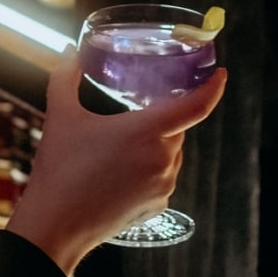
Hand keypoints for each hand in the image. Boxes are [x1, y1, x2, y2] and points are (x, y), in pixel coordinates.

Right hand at [3, 45, 228, 273]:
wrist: (56, 224)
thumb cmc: (60, 170)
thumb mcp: (61, 117)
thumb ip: (65, 78)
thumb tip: (68, 52)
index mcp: (145, 132)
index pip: (196, 106)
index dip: (213, 87)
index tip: (221, 75)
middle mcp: (162, 158)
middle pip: (176, 128)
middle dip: (160, 120)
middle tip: (132, 119)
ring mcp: (163, 185)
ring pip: (171, 154)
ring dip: (155, 146)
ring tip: (119, 151)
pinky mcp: (159, 205)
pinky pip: (164, 178)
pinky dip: (150, 171)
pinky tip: (121, 175)